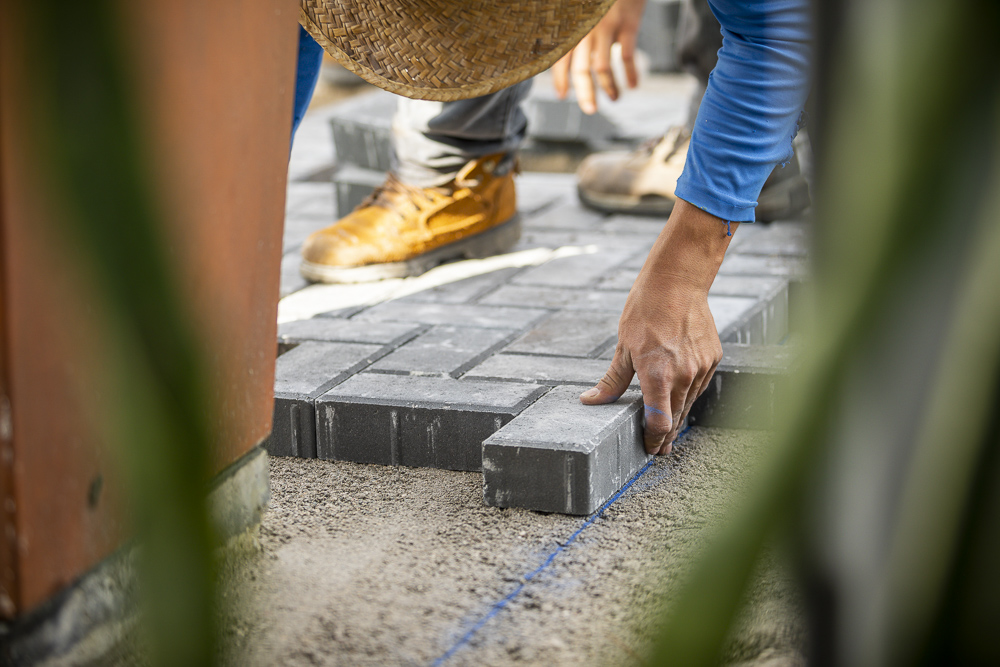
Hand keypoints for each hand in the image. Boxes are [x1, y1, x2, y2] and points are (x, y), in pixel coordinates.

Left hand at [552, 0, 646, 113]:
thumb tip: (561, 52)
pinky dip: (629, 74)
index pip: (560, 58)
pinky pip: (627, 57)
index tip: (562, 96)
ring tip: (614, 99)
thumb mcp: (578, 7)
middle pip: (580, 69)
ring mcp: (606, 26)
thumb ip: (572, 27)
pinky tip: (633, 85)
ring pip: (602, 67)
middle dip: (585, 93)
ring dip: (609, 87)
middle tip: (589, 109)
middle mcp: (585, 28)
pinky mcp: (628, 24)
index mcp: (571, 25)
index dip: (560, 79)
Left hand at [580, 200, 737, 453]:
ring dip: (678, 418)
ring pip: (689, 403)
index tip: (648, 448)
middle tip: (660, 450)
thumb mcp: (623, 346)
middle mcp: (683, 374)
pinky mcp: (712, 358)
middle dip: (666, 436)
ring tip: (669, 432)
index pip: (659, 422)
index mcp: (656, 373)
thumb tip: (591, 401)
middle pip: (675, 418)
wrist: (678, 282)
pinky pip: (699, 386)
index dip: (653, 440)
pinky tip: (680, 400)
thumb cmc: (645, 311)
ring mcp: (701, 367)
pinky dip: (689, 396)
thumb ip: (612, 380)